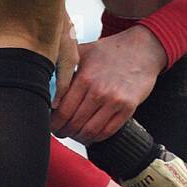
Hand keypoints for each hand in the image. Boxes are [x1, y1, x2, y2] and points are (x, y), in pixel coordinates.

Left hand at [50, 26, 166, 141]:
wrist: (142, 49)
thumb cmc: (110, 50)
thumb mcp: (84, 51)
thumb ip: (65, 64)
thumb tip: (44, 78)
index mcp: (85, 77)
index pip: (62, 110)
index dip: (53, 123)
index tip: (50, 125)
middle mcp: (99, 91)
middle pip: (74, 123)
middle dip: (63, 131)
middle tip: (60, 132)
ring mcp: (115, 101)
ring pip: (90, 131)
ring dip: (79, 137)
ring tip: (74, 134)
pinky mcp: (128, 108)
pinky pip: (108, 131)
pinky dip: (96, 137)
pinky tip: (91, 134)